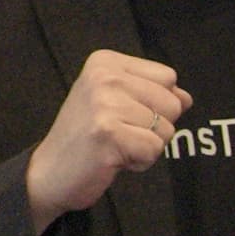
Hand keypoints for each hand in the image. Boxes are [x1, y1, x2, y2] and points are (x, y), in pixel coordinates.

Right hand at [24, 48, 185, 226]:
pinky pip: (154, 149)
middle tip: (119, 134)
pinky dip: (140, 162)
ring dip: (146, 146)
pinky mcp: (109, 134)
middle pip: (172, 103)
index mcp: (105, 61)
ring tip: (115, 146)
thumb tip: (186, 98)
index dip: (156, 104)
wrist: (47, 173)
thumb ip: (152, 94)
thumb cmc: (86, 138)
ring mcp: (105, 104)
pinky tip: (113, 159)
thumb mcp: (116, 103)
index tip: (123, 115)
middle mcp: (104, 76)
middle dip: (154, 127)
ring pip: (166, 129)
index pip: (168, 77)